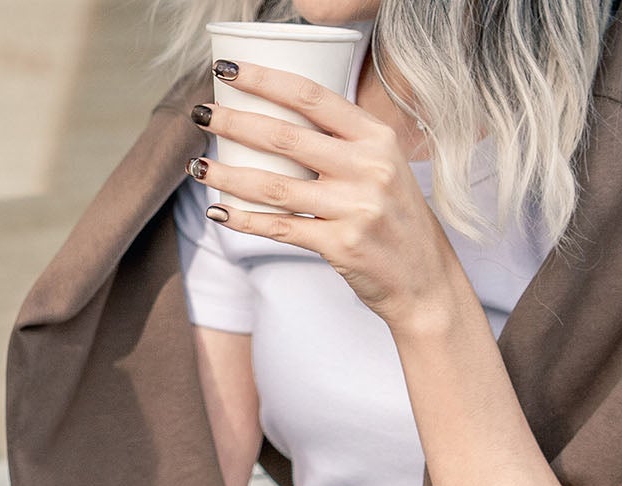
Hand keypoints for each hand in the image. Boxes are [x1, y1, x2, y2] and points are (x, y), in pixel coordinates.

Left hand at [190, 61, 465, 335]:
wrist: (425, 280)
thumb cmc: (395, 218)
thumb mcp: (383, 167)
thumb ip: (344, 143)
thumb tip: (281, 118)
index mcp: (377, 138)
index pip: (312, 97)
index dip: (265, 79)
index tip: (228, 70)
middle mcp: (369, 168)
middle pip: (285, 137)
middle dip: (234, 121)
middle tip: (200, 113)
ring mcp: (355, 208)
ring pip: (274, 186)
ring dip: (227, 175)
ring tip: (197, 166)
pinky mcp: (341, 245)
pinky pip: (280, 229)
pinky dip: (244, 220)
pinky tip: (219, 212)